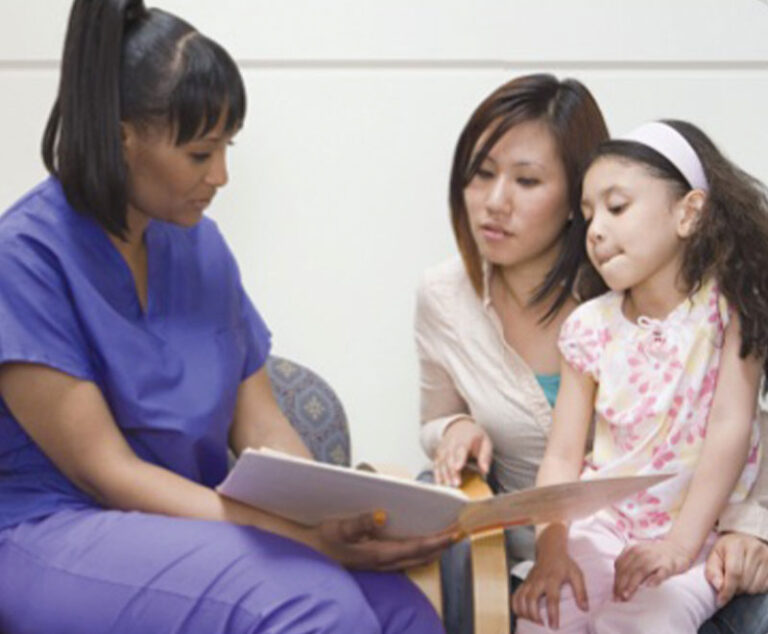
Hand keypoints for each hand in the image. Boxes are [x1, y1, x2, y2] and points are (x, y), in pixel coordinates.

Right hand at [313, 512, 453, 570]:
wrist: (309, 552)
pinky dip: (421, 551)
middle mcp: (384, 562)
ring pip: (416, 560)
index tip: (457, 532)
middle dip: (443, 545)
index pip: (418, 548)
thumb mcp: (338, 527)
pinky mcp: (377, 562)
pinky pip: (407, 559)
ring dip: (434, 549)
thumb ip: (360, 523)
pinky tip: (424, 544)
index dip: (439, 541)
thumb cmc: (324, 537)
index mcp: (379, 554)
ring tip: (448, 537)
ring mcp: (381, 565)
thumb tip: (382, 515)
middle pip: (422, 555)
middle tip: (462, 532)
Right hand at [433, 418, 491, 486]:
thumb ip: (485, 456)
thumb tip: (485, 470)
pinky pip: (436, 463)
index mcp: (465, 439)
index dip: (459, 459)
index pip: (461, 449)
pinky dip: (436, 473)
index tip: (458, 468)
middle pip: (449, 458)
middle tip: (455, 484)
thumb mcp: (485, 442)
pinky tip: (439, 483)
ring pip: (441, 462)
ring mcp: (443, 448)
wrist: (459, 426)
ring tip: (448, 486)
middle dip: (451, 472)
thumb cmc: (474, 436)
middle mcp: (451, 443)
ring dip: (444, 474)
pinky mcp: (438, 453)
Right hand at [512, 525, 587, 628]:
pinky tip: (521, 615)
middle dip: (534, 615)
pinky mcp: (524, 582)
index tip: (554, 627)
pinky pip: (515, 595)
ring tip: (533, 622)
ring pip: (521, 598)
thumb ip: (581, 591)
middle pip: (531, 599)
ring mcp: (529, 581)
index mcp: (552, 579)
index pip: (552, 599)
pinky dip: (516, 606)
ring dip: (524, 612)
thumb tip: (585, 609)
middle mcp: (538, 580)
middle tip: (541, 625)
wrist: (550, 549)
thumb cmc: (565, 564)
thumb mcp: (576, 574)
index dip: (552, 614)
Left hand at [613, 538, 692, 600]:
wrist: (677, 548)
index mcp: (632, 549)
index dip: (615, 579)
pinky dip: (655, 579)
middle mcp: (642, 552)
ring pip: (641, 571)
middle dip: (621, 584)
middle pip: (628, 569)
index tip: (613, 593)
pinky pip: (661, 572)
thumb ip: (627, 565)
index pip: (620, 565)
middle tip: (617, 598)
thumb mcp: (638, 555)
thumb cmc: (653, 555)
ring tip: (626, 595)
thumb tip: (616, 584)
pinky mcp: (668, 565)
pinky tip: (650, 586)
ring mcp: (655, 558)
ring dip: (632, 584)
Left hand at [705, 532, 767, 604]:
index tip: (720, 601)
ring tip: (739, 581)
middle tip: (728, 584)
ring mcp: (767, 558)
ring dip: (744, 590)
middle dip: (734, 589)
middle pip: (744, 582)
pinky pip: (764, 588)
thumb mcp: (714, 555)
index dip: (727, 590)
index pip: (734, 573)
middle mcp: (755, 549)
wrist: (745, 539)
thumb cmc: (727, 549)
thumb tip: (718, 587)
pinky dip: (755, 589)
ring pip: (755, 588)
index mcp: (736, 545)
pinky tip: (749, 580)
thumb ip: (712, 570)